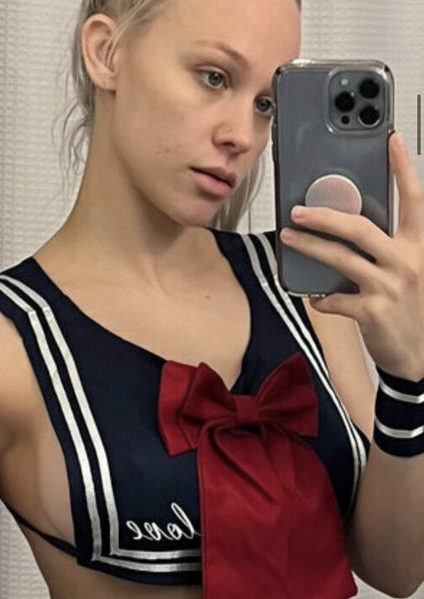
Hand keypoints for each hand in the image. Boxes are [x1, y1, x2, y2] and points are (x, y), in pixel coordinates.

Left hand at [280, 132, 423, 380]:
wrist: (420, 356)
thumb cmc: (410, 310)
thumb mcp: (409, 272)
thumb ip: (386, 249)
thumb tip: (345, 229)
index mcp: (416, 247)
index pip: (414, 200)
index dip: (403, 168)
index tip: (392, 139)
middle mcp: (405, 263)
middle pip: (361, 228)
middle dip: (326, 216)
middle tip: (299, 210)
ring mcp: (389, 287)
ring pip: (341, 259)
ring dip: (310, 247)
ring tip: (289, 238)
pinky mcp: (373, 312)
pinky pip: (336, 299)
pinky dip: (322, 299)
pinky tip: (316, 298)